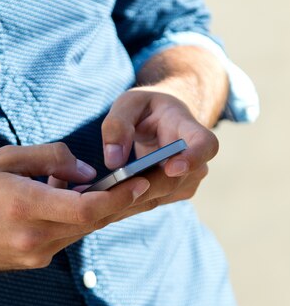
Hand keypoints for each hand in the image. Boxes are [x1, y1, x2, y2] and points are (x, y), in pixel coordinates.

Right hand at [0, 143, 150, 273]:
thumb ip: (50, 159)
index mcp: (26, 206)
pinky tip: (75, 203)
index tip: (141, 182)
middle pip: (93, 222)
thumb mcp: (5, 159)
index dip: (119, 196)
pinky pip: (66, 238)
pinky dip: (77, 220)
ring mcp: (34, 254)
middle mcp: (34, 237)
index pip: (87, 208)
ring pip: (82, 231)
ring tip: (115, 187)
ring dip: (99, 210)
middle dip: (122, 201)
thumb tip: (87, 171)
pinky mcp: (33, 261)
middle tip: (146, 182)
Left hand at [99, 87, 218, 217]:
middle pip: (173, 181)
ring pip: (159, 196)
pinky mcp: (174, 194)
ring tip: (101, 196)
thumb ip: (118, 125)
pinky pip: (151, 202)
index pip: (205, 145)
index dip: (193, 158)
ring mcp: (188, 180)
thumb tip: (113, 161)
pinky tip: (107, 198)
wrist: (161, 121)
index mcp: (189, 129)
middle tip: (107, 190)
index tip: (172, 167)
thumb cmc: (147, 109)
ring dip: (130, 198)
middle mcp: (197, 160)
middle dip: (141, 186)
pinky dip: (128, 202)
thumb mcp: (129, 103)